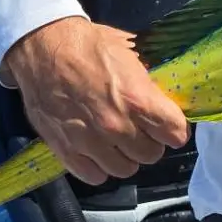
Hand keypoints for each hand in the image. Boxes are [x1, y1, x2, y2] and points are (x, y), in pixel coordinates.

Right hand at [0, 16, 189, 184]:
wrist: (45, 48)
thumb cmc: (90, 45)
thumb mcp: (131, 52)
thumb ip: (149, 79)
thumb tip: (165, 92)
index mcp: (137, 98)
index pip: (174, 132)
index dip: (176, 130)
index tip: (172, 127)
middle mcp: (116, 125)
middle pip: (151, 154)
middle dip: (152, 143)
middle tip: (144, 132)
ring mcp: (89, 141)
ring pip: (124, 169)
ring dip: (127, 158)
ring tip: (122, 144)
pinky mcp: (65, 150)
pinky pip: (94, 176)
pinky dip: (100, 168)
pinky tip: (100, 153)